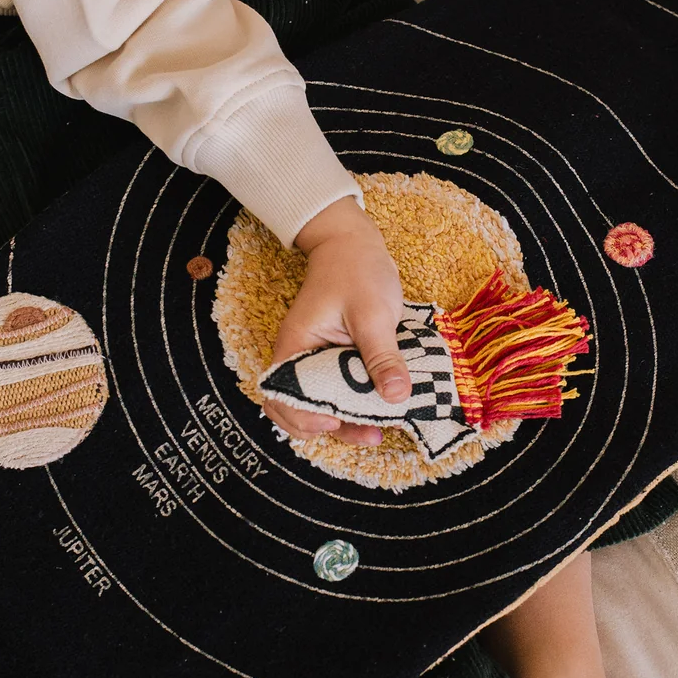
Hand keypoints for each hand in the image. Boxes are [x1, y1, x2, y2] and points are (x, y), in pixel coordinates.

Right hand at [262, 197, 409, 447]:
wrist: (353, 242)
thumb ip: (382, 355)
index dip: (304, 417)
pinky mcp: (337, 358)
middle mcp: (300, 357)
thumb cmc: (356, 270)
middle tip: (371, 434)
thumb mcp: (372, 313)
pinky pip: (341, 389)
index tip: (336, 421)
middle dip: (332, 428)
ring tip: (380, 430)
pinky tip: (382, 407)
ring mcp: (318, 359)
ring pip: (323, 402)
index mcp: (295, 346)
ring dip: (347, 420)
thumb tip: (396, 397)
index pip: (282, 396)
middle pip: (301, 408)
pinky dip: (357, 404)